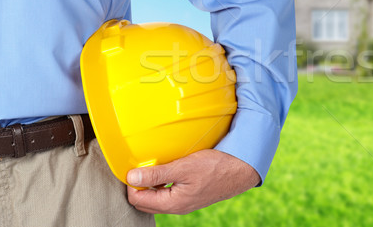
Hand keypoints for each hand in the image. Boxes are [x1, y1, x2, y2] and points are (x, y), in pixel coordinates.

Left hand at [126, 149, 260, 214]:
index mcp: (172, 203)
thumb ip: (156, 174)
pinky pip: (168, 192)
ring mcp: (184, 202)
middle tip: (141, 166)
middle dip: (138, 185)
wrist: (240, 170)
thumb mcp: (183, 167)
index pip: (137, 199)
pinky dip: (162, 182)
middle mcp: (177, 207)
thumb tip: (131, 178)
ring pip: (157, 196)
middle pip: (145, 201)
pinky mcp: (190, 195)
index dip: (132, 183)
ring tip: (153, 166)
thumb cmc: (215, 167)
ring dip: (151, 183)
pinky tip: (167, 169)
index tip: (134, 166)